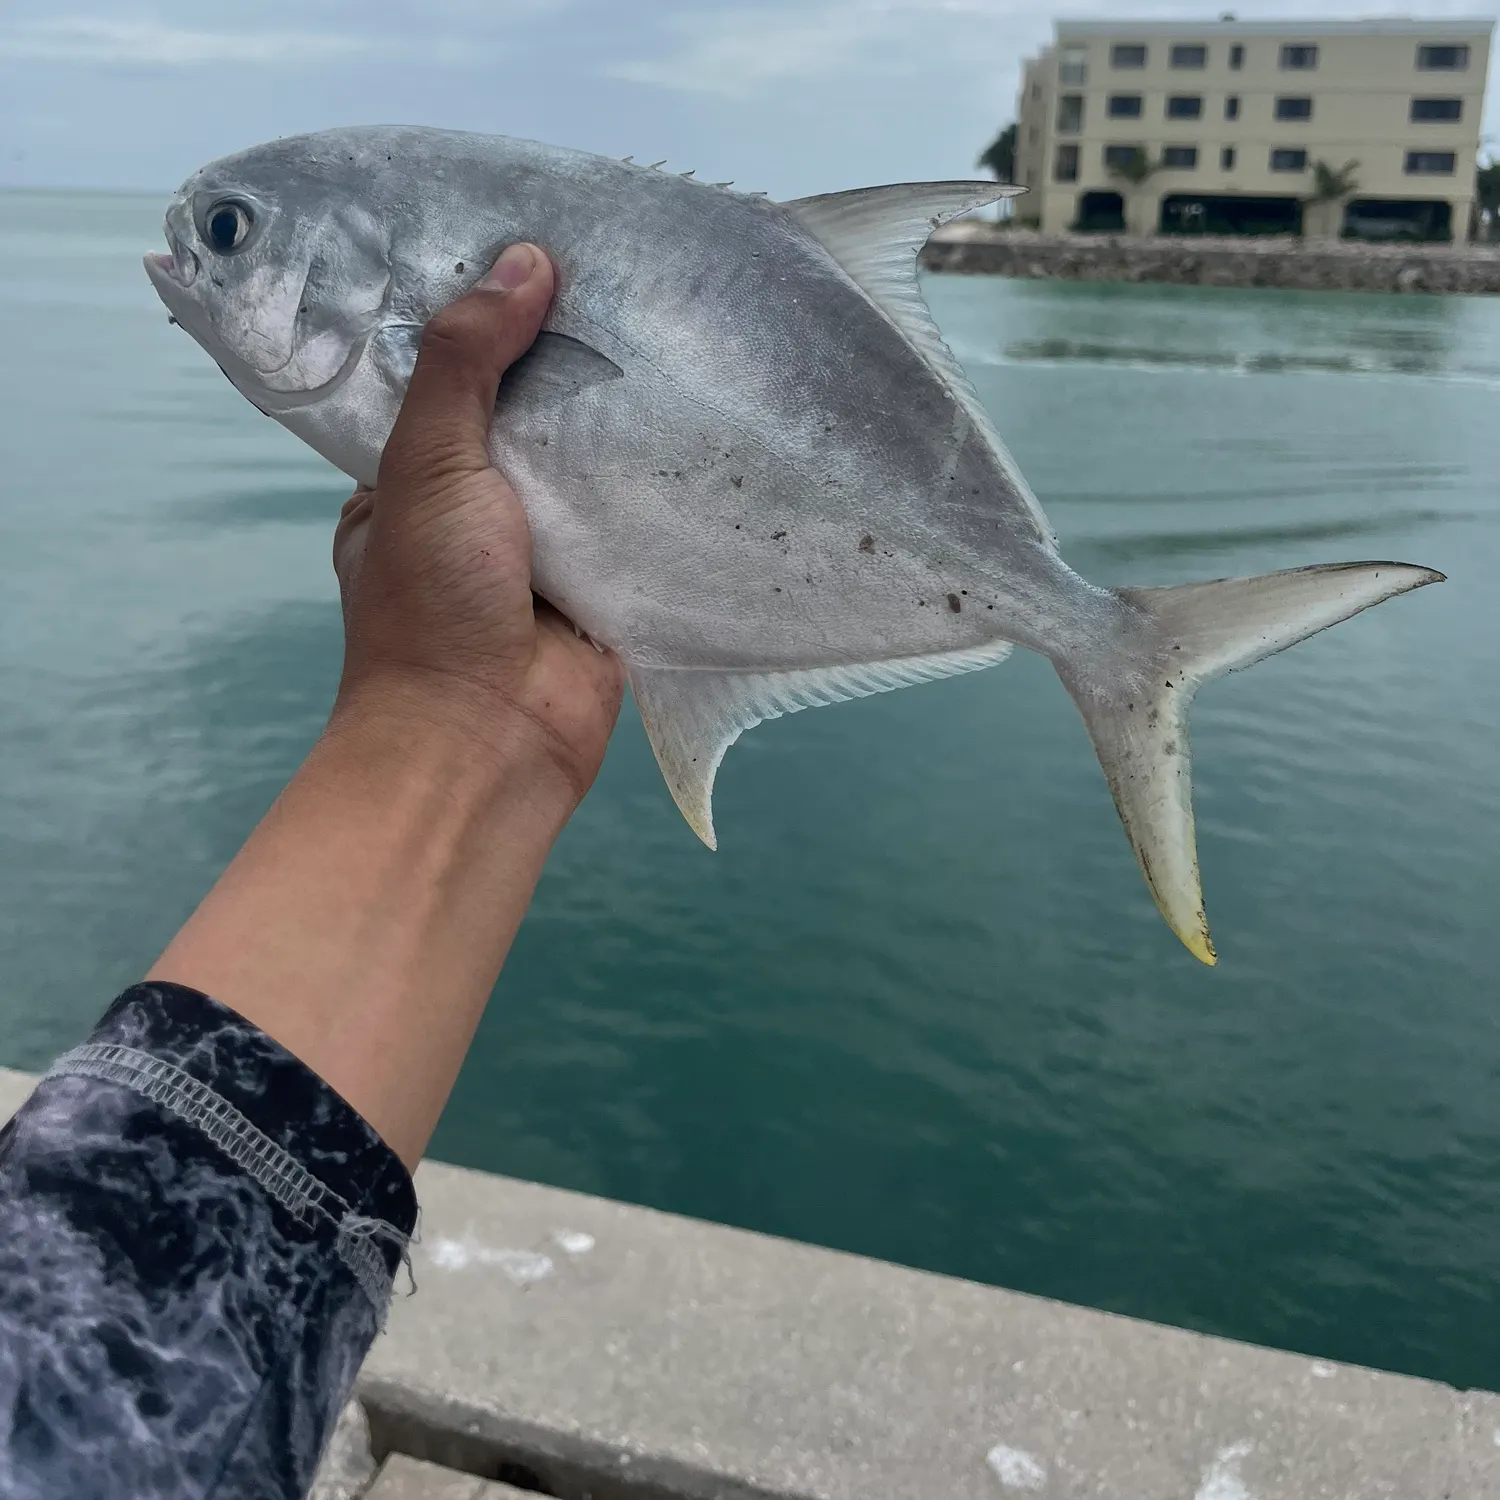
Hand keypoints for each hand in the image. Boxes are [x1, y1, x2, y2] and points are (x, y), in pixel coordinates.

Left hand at [330, 242, 622, 809]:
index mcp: (412, 484)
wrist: (490, 740)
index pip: (452, 383)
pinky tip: (704, 422)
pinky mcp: (608, 590)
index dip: (490, 324)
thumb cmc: (433, 603)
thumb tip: (525, 259)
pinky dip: (662, 489)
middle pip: (530, 422)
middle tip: (630, 283)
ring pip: (590, 471)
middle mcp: (478, 516)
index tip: (541, 255)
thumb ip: (466, 365)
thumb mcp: (427, 465)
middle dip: (570, 369)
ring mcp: (547, 556)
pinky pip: (638, 525)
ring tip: (678, 332)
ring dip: (622, 426)